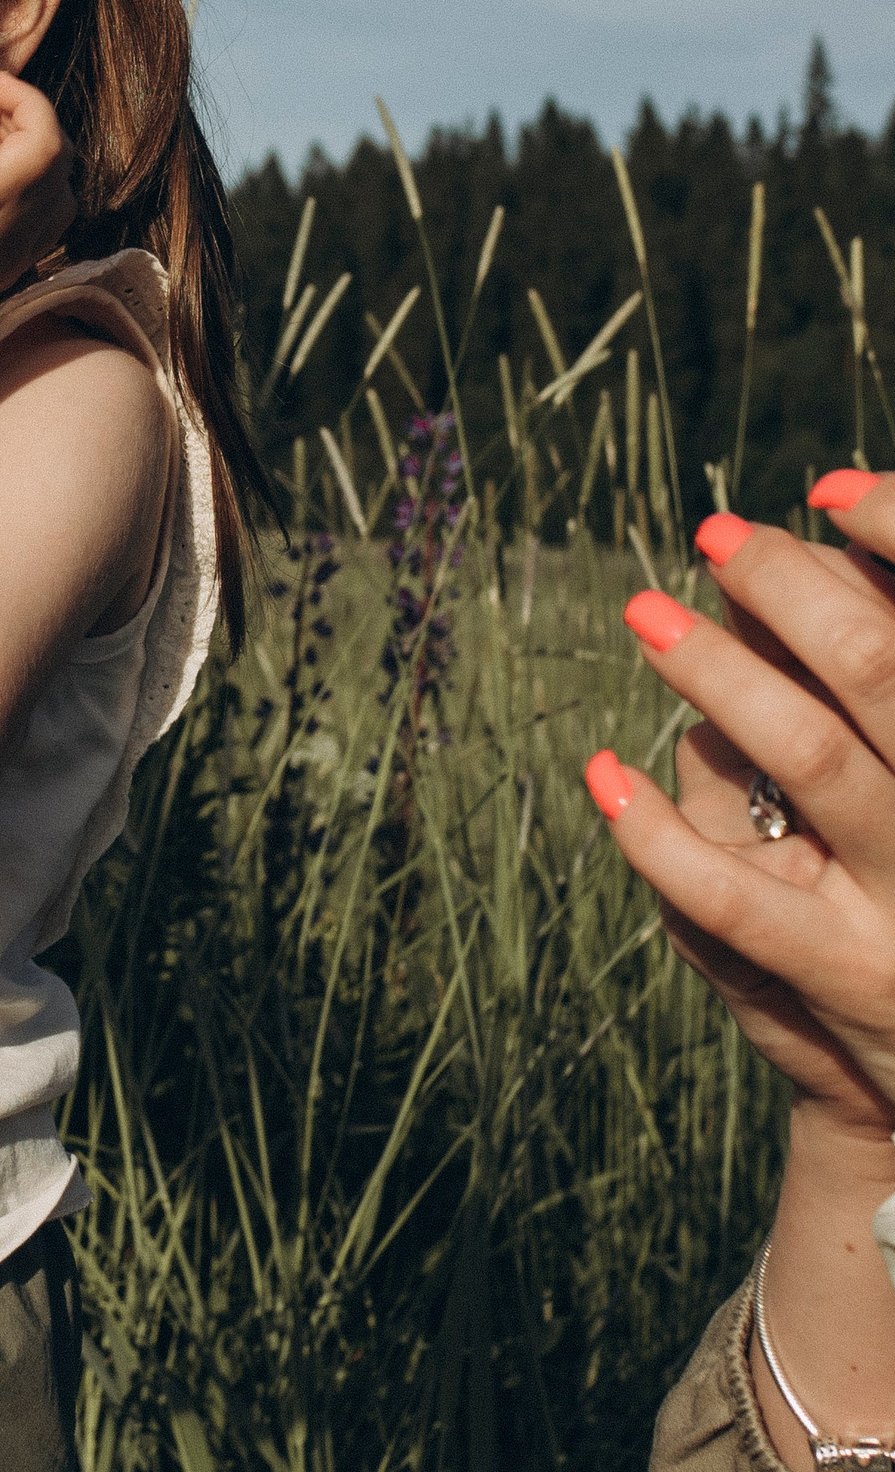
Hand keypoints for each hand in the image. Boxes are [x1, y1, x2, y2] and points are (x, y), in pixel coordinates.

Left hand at [0, 66, 74, 338]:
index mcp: (2, 260)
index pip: (45, 203)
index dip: (17, 155)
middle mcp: (21, 244)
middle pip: (57, 174)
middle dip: (20, 126)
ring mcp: (17, 219)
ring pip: (55, 149)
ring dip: (17, 104)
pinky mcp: (1, 191)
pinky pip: (44, 132)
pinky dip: (22, 97)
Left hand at [589, 475, 894, 1133]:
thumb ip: (878, 682)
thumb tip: (823, 547)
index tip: (832, 494)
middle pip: (880, 671)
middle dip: (793, 587)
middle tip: (718, 536)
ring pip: (812, 755)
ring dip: (718, 673)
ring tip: (646, 613)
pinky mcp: (842, 976)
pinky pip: (733, 893)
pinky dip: (657, 827)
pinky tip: (604, 773)